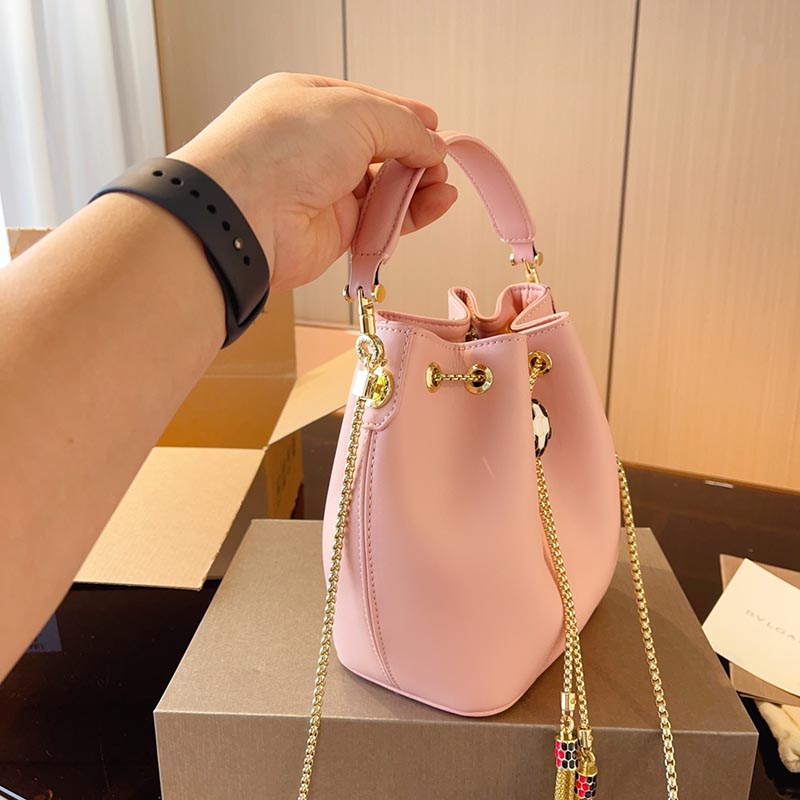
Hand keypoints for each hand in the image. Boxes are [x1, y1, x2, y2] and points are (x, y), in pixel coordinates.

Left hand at [172, 73, 457, 291]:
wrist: (246, 216)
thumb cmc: (280, 151)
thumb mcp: (354, 112)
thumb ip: (402, 126)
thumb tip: (432, 142)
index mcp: (309, 103)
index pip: (367, 106)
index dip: (404, 116)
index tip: (434, 126)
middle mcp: (315, 147)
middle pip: (379, 149)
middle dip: (415, 153)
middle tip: (439, 160)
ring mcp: (324, 190)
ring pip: (384, 188)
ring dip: (418, 186)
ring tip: (442, 185)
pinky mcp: (335, 231)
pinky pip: (382, 221)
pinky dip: (411, 215)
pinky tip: (437, 203)